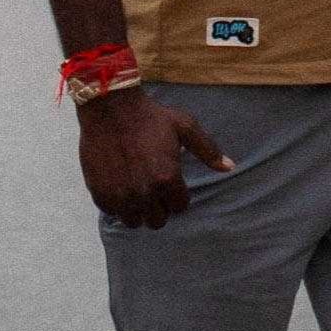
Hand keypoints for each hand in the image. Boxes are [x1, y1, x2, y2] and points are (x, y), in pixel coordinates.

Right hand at [77, 86, 232, 228]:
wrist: (110, 108)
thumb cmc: (150, 116)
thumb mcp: (184, 126)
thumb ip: (207, 150)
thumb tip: (230, 168)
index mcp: (167, 179)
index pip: (180, 207)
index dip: (176, 194)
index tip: (169, 181)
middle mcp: (144, 193)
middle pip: (158, 220)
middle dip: (159, 206)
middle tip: (153, 187)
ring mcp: (121, 196)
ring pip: (135, 222)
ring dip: (138, 209)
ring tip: (136, 189)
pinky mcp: (101, 195)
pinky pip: (114, 213)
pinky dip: (117, 204)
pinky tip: (120, 185)